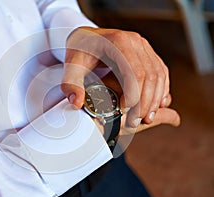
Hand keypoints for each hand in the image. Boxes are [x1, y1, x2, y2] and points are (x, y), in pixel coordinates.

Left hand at [61, 26, 179, 127]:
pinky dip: (160, 91)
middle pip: (150, 75)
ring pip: (159, 75)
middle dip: (145, 102)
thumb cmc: (79, 51)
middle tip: (135, 122)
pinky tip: (154, 107)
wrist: (87, 38)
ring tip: (145, 119)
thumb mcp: (71, 65)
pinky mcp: (148, 53)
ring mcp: (144, 47)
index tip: (122, 111)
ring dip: (155, 99)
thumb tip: (77, 103)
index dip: (132, 95)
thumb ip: (71, 84)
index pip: (134, 72)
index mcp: (118, 42)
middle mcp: (135, 41)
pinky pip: (161, 73)